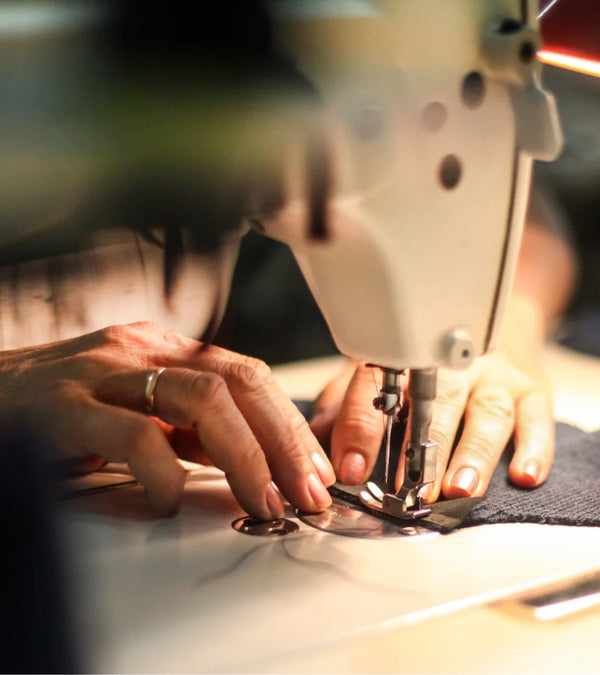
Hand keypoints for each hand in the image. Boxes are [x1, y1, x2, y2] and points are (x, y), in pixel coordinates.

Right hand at [0, 322, 334, 517]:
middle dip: (284, 439)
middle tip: (307, 490)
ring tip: (266, 500)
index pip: (246, 374)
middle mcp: (139, 352)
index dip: (289, 423)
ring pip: (202, 398)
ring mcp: (103, 373)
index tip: (314, 469)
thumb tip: (251, 465)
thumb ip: (186, 432)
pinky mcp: (64, 407)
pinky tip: (171, 501)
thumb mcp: (134, 415)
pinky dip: (166, 474)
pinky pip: (135, 435)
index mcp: (161, 351)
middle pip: (238, 380)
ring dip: (247, 455)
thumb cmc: (55, 416)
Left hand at [309, 303, 553, 499]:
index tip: (351, 467)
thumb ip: (346, 403)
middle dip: (425, 448)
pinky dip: (535, 448)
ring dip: (475, 452)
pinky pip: (538, 416)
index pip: (378, 388)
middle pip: (440, 402)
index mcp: (408, 359)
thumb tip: (312, 437)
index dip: (362, 428)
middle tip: (413, 488)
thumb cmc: (430, 355)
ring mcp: (496, 376)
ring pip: (488, 411)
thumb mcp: (380, 369)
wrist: (495, 315)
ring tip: (460, 488)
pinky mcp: (533, 388)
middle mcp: (454, 365)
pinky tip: (525, 475)